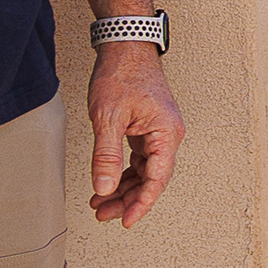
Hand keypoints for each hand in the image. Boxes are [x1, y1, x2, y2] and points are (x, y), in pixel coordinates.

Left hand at [87, 44, 182, 226]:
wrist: (125, 46)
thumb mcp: (108, 117)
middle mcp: (167, 135)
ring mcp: (158, 133)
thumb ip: (107, 156)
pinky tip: (107, 183)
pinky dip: (123, 174)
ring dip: (123, 189)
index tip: (127, 221)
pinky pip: (139, 160)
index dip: (142, 203)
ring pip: (145, 172)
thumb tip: (105, 187)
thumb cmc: (122, 74)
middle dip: (127, 200)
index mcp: (166, 133)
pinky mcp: (147, 129)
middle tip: (104, 215)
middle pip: (152, 179)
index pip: (157, 178)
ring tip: (100, 204)